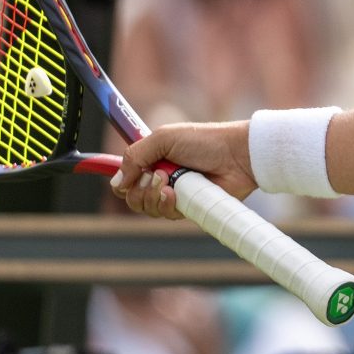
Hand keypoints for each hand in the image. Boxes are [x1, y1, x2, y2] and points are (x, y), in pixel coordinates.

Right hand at [110, 120, 253, 220]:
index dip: (121, 179)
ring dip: (152, 196)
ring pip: (147, 208)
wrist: (237, 156)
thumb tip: (117, 182)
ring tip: (169, 182)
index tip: (126, 178)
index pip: (125, 176)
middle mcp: (161, 177)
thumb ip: (135, 155)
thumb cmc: (204, 141)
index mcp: (153, 158)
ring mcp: (175, 194)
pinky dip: (166, 205)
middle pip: (132, 196)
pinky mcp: (188, 208)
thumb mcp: (164, 138)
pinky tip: (176, 194)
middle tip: (156, 175)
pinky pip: (166, 214)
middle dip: (138, 189)